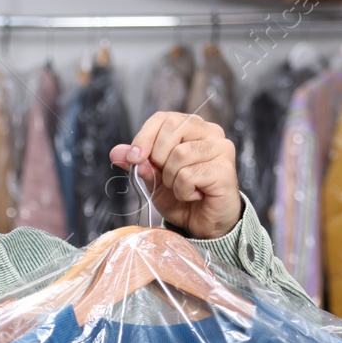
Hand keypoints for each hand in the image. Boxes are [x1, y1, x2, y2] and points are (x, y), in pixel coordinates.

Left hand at [109, 113, 240, 238]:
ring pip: (180, 154)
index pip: (163, 118)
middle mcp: (210, 132)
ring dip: (171, 179)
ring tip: (182, 188)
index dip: (144, 137)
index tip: (133, 158)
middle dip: (158, 157)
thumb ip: (139, 163)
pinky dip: (183, 191)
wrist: (203, 223)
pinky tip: (194, 195)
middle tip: (166, 178)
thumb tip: (116, 153)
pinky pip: (188, 175)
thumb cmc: (182, 197)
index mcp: (192, 128)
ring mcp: (221, 149)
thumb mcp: (153, 179)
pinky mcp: (225, 169)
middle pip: (172, 128)